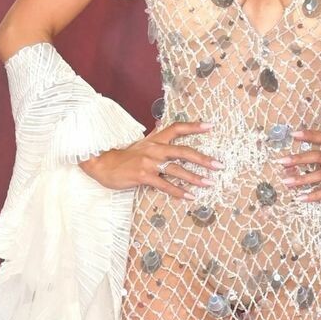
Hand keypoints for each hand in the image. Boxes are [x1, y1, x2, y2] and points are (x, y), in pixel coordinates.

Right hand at [78, 120, 217, 198]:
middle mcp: (154, 149)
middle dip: (203, 158)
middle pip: (183, 150)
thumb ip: (153, 135)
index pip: (177, 128)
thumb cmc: (122, 157)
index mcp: (155, 140)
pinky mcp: (143, 176)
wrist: (101, 164)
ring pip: (177, 169)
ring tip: (209, 183)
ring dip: (195, 177)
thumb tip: (160, 123)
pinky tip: (189, 196)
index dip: (194, 126)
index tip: (211, 126)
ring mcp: (149, 162)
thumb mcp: (139, 143)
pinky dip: (179, 191)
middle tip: (219, 165)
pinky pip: (165, 185)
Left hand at [280, 128, 320, 202]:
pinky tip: (301, 198)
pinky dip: (314, 195)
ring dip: (301, 179)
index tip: (294, 135)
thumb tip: (319, 140)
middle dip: (298, 159)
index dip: (309, 135)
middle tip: (282, 161)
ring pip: (319, 175)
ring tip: (286, 181)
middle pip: (317, 157)